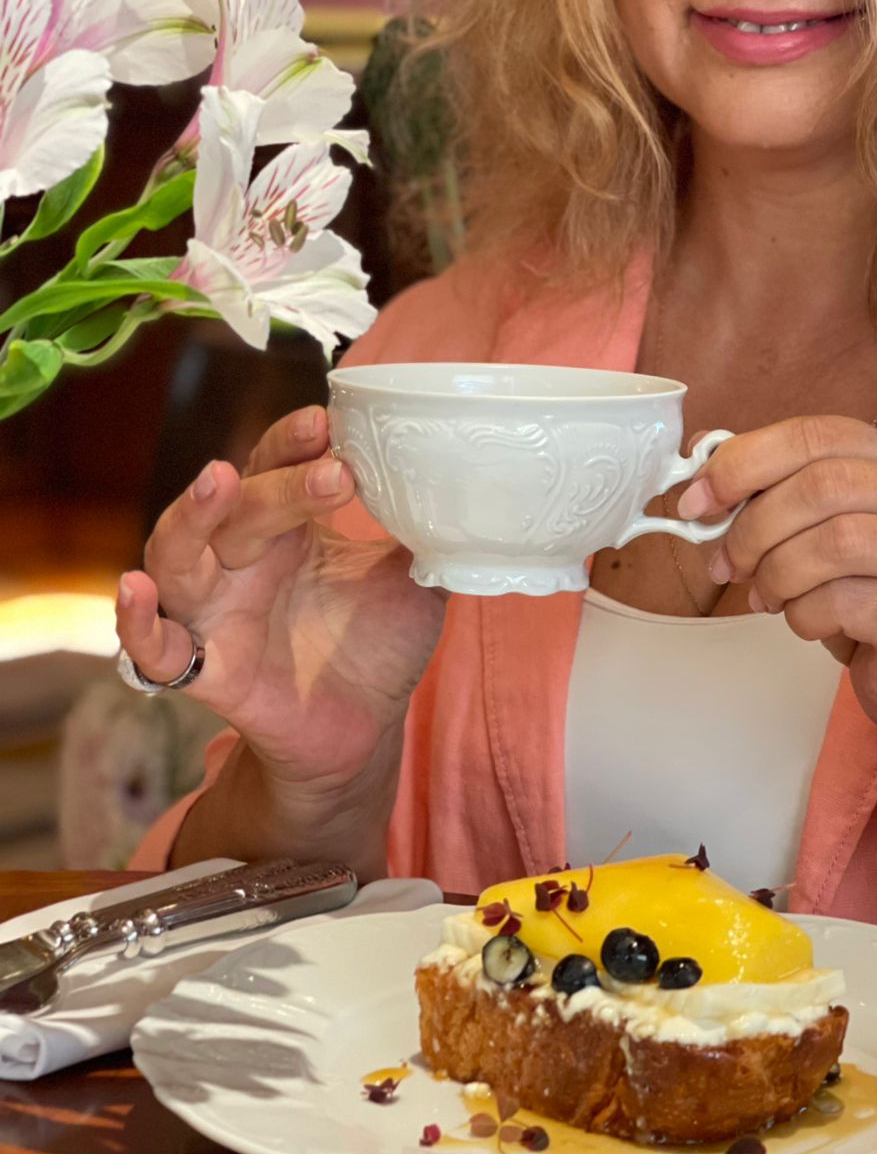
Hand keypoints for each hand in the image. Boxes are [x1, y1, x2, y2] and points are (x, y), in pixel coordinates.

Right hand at [114, 406, 444, 794]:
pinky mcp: (205, 670)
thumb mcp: (414, 580)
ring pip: (178, 554)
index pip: (272, 465)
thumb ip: (427, 532)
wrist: (365, 731)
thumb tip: (463, 482)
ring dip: (193, 516)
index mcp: (283, 526)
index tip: (328, 423)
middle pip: (237, 505)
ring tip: (216, 481)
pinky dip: (137, 622)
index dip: (292, 442)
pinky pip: (153, 649)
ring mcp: (214, 611)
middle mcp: (238, 559)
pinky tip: (138, 590)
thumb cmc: (376, 645)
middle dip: (278, 485)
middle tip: (331, 471)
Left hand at [679, 416, 876, 759]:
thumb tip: (699, 470)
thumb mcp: (824, 528)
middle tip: (725, 564)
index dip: (744, 462)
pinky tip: (803, 621)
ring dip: (776, 574)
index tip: (697, 501)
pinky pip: (844, 604)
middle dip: (754, 527)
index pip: (813, 435)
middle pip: (822, 486)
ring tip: (764, 596)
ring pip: (835, 543)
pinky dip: (802, 615)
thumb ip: (774, 492)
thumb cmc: (873, 588)